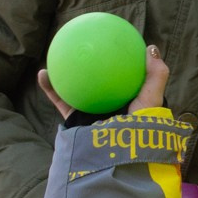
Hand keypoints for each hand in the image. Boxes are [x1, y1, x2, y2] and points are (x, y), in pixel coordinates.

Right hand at [37, 46, 171, 119]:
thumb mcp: (152, 99)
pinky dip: (51, 89)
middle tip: (83, 44)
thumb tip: (151, 47)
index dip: (118, 60)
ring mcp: (90, 114)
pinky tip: (43, 74)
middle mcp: (108, 106)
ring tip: (54, 53)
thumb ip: (155, 75)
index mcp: (127, 100)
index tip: (112, 41)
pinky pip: (61, 101)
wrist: (119, 157)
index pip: (122, 76)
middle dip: (88, 64)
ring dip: (63, 72)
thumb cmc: (141, 130)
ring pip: (75, 88)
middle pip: (96, 80)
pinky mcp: (75, 123)